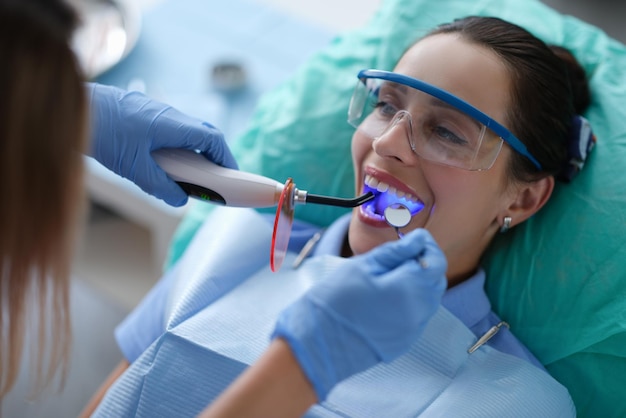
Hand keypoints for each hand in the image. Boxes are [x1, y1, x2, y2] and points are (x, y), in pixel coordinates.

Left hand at [87, 83, 237, 205]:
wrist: (73, 105)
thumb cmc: (103, 132)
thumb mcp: (134, 168)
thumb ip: (160, 187)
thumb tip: (179, 199)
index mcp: (174, 124)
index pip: (213, 138)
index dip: (226, 158)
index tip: (231, 176)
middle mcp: (170, 114)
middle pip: (204, 132)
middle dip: (214, 155)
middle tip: (214, 177)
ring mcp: (157, 111)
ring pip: (186, 131)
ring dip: (194, 151)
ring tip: (189, 174)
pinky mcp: (144, 113)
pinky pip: (171, 130)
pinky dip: (177, 146)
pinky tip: (163, 162)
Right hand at [272, 229, 446, 400]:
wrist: (318, 343)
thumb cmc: (336, 300)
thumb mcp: (363, 266)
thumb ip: (396, 252)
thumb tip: (418, 240)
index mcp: (411, 289)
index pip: (436, 262)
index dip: (427, 247)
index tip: (413, 240)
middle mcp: (419, 312)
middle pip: (436, 281)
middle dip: (424, 264)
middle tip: (401, 254)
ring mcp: (413, 331)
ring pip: (429, 300)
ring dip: (419, 283)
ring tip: (392, 275)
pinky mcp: (404, 342)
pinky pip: (418, 317)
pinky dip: (411, 302)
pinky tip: (388, 297)